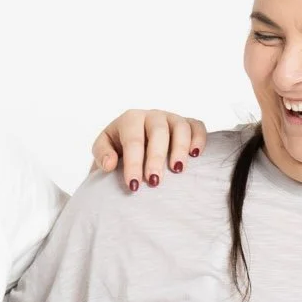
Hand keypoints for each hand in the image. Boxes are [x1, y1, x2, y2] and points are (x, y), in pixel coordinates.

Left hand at [93, 110, 208, 192]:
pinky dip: (199, 139)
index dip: (133, 163)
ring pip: (180, 127)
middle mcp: (152, 116)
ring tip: (178, 170)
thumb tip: (110, 164)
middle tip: (155, 181)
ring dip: (180, 149)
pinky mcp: (188, 124)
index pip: (133, 141)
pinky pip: (197, 126)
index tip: (134, 185)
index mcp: (130, 119)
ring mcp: (171, 118)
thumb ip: (102, 154)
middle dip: (156, 158)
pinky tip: (196, 155)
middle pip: (158, 132)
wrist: (133, 144)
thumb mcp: (104, 148)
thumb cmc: (118, 148)